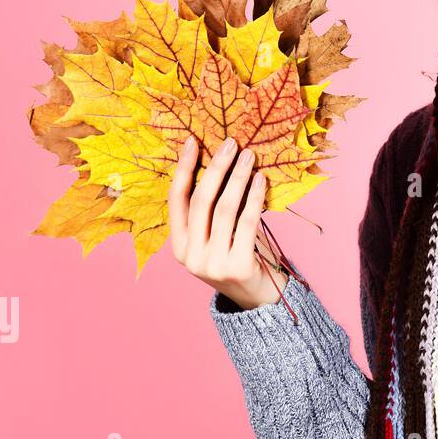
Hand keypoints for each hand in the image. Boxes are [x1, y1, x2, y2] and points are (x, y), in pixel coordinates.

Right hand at [167, 134, 287, 309]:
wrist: (258, 297)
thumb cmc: (239, 255)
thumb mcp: (218, 235)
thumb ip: (214, 209)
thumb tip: (222, 160)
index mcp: (179, 246)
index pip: (176, 201)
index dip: (183, 169)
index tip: (192, 142)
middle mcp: (190, 256)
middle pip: (201, 201)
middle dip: (215, 168)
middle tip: (230, 144)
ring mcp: (212, 264)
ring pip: (225, 209)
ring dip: (238, 178)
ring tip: (250, 156)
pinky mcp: (238, 267)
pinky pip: (247, 222)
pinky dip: (255, 197)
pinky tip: (261, 180)